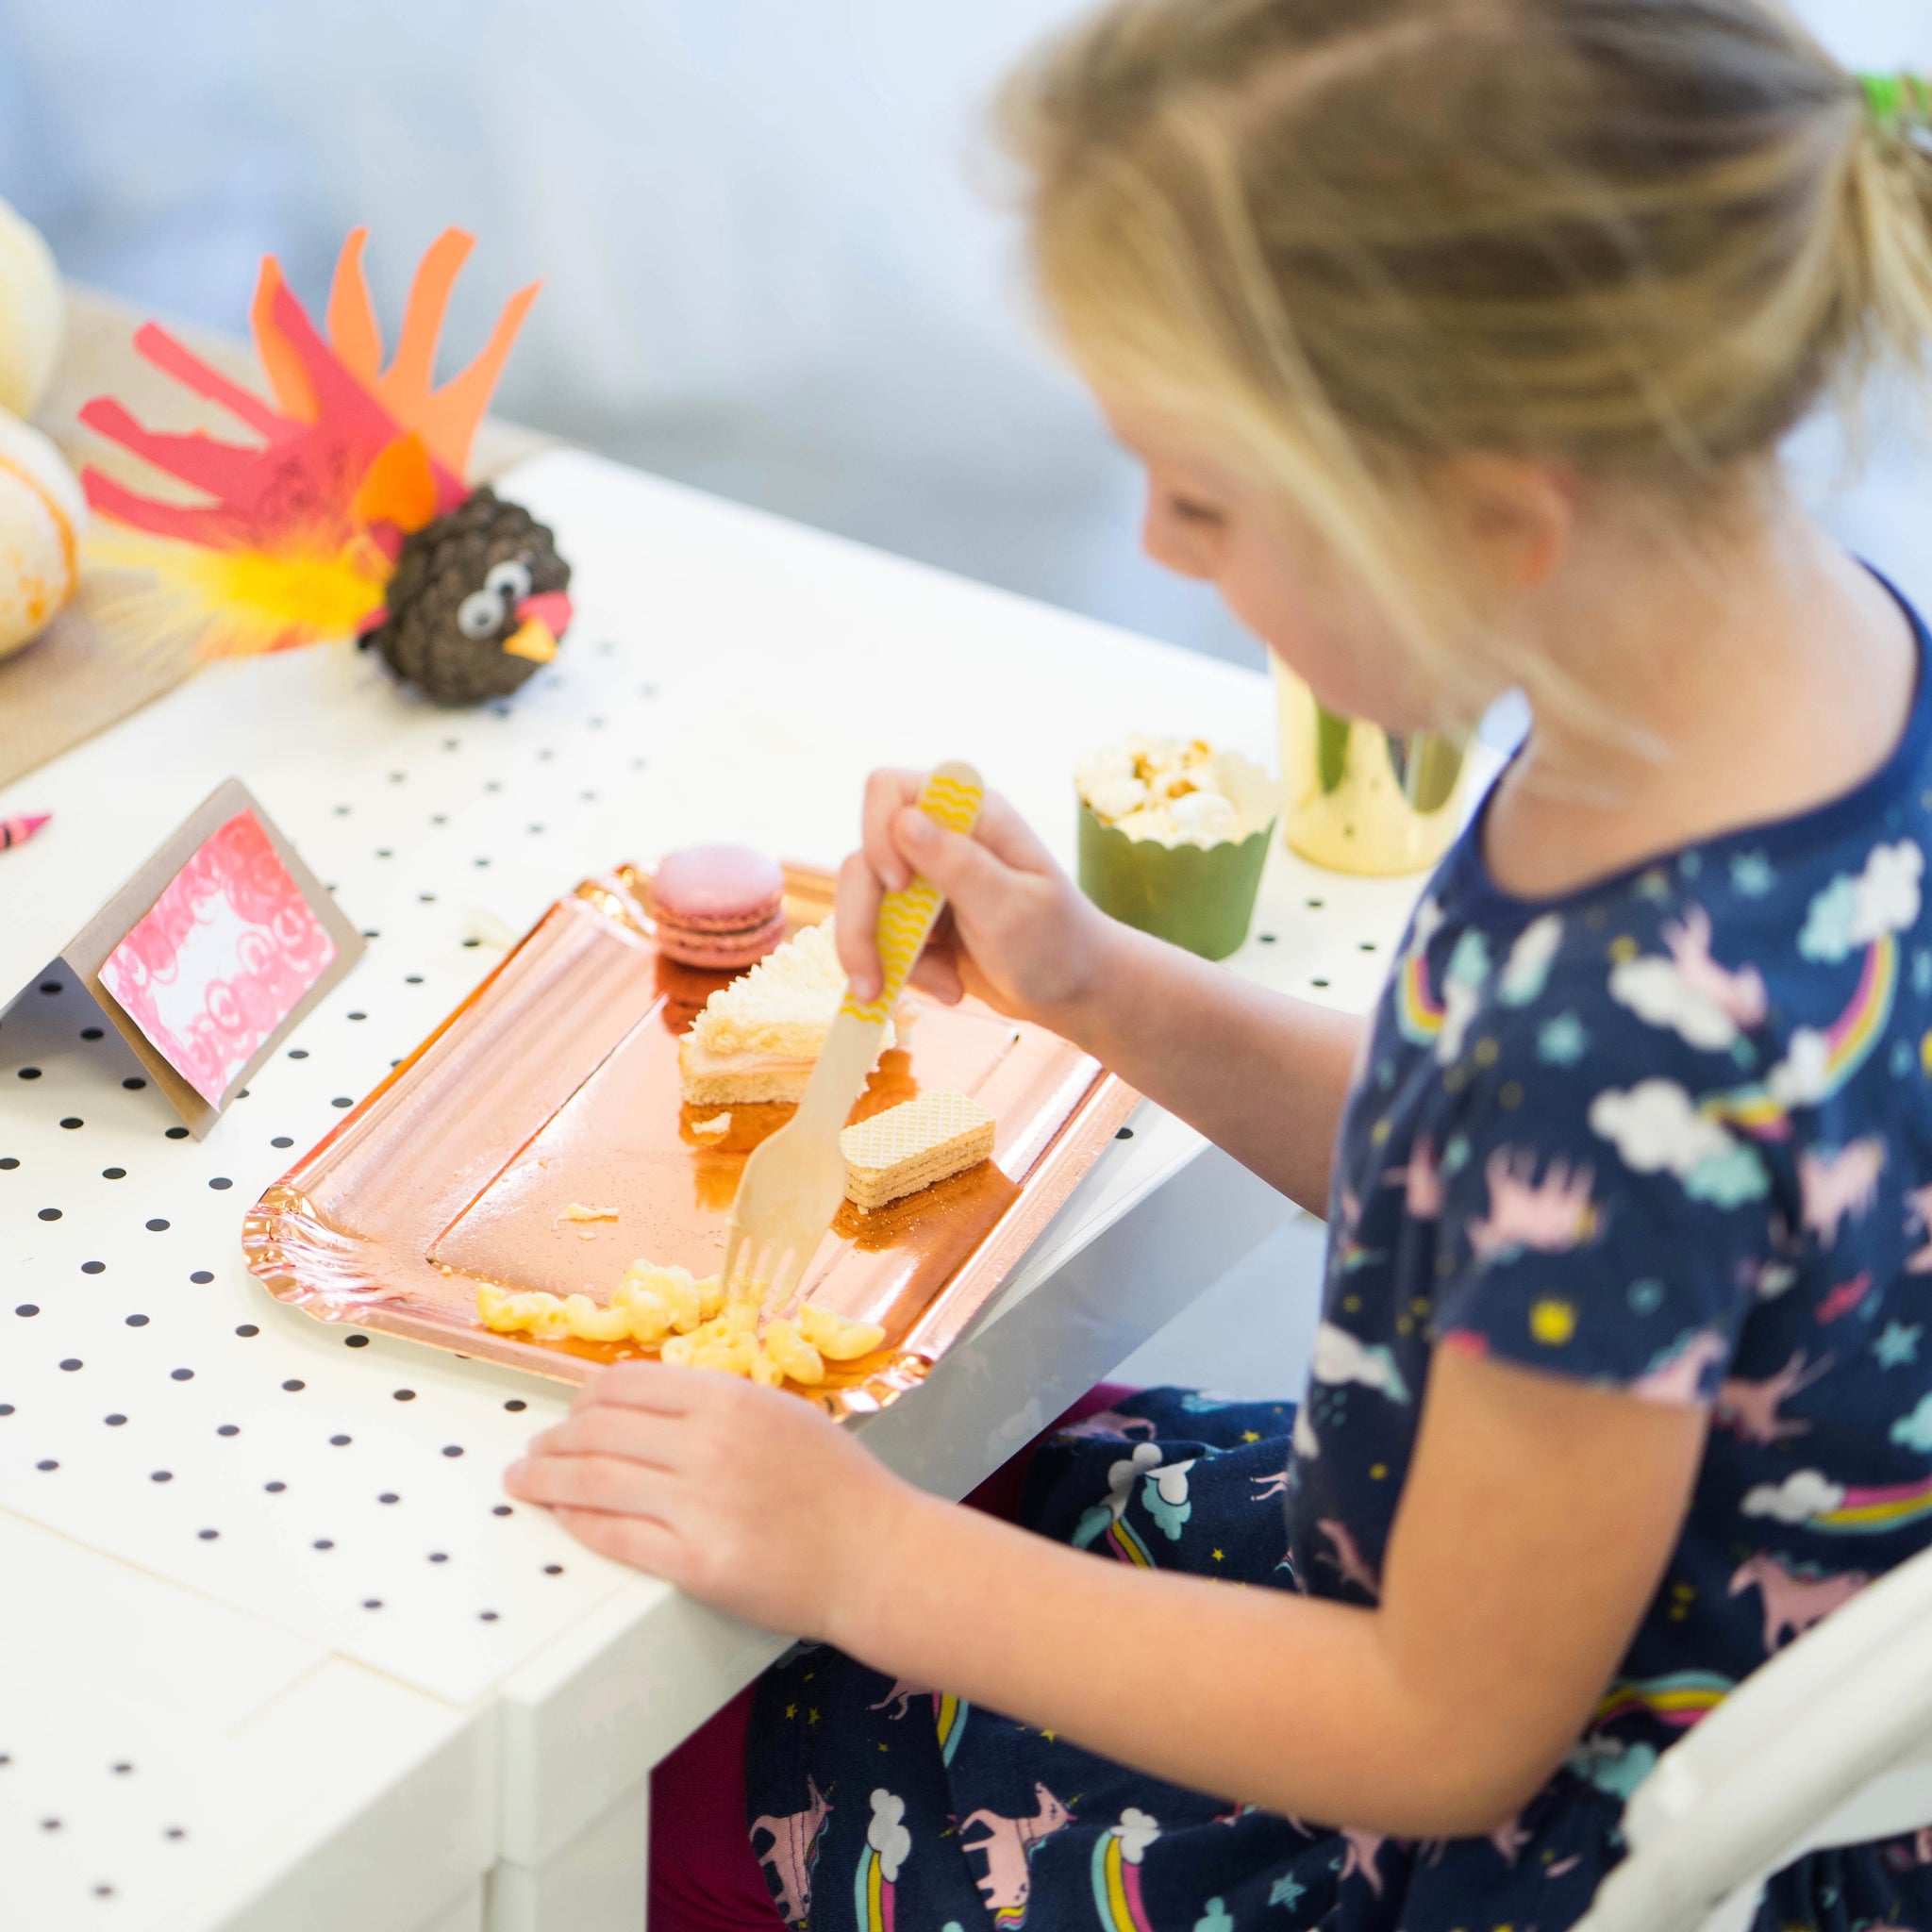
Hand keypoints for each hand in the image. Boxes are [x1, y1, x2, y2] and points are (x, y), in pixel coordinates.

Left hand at [504, 1363, 912, 1635]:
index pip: (625, 1383)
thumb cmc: (838, 1487)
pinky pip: (616, 1536)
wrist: (879, 1555)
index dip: (584, 1398)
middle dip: (552, 1441)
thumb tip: (643, 1405)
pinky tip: (565, 1520)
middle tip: (532, 1452)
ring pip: (594, 1481)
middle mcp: (710, 1444)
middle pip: (598, 1429)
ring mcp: (701, 1504)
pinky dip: (579, 1525)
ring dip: (547, 1480)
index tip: (569, 1414)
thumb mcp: (781, 1414)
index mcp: (730, 1398)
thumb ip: (717, 1404)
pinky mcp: (698, 1563)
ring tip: (526, 1482)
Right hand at [835, 769, 1112, 1030]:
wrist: (1076, 991)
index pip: (888, 792)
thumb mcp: (1011, 909)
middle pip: (862, 862)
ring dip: (886, 957)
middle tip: (872, 982)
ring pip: (862, 905)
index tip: (899, 886)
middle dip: (862, 925)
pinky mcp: (917, 918)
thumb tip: (904, 820)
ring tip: (946, 991)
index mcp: (970, 814)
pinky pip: (881, 939)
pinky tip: (951, 987)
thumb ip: (959, 865)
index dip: (878, 835)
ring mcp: (925, 879)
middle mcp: (940, 837)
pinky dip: (909, 971)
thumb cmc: (1058, 944)